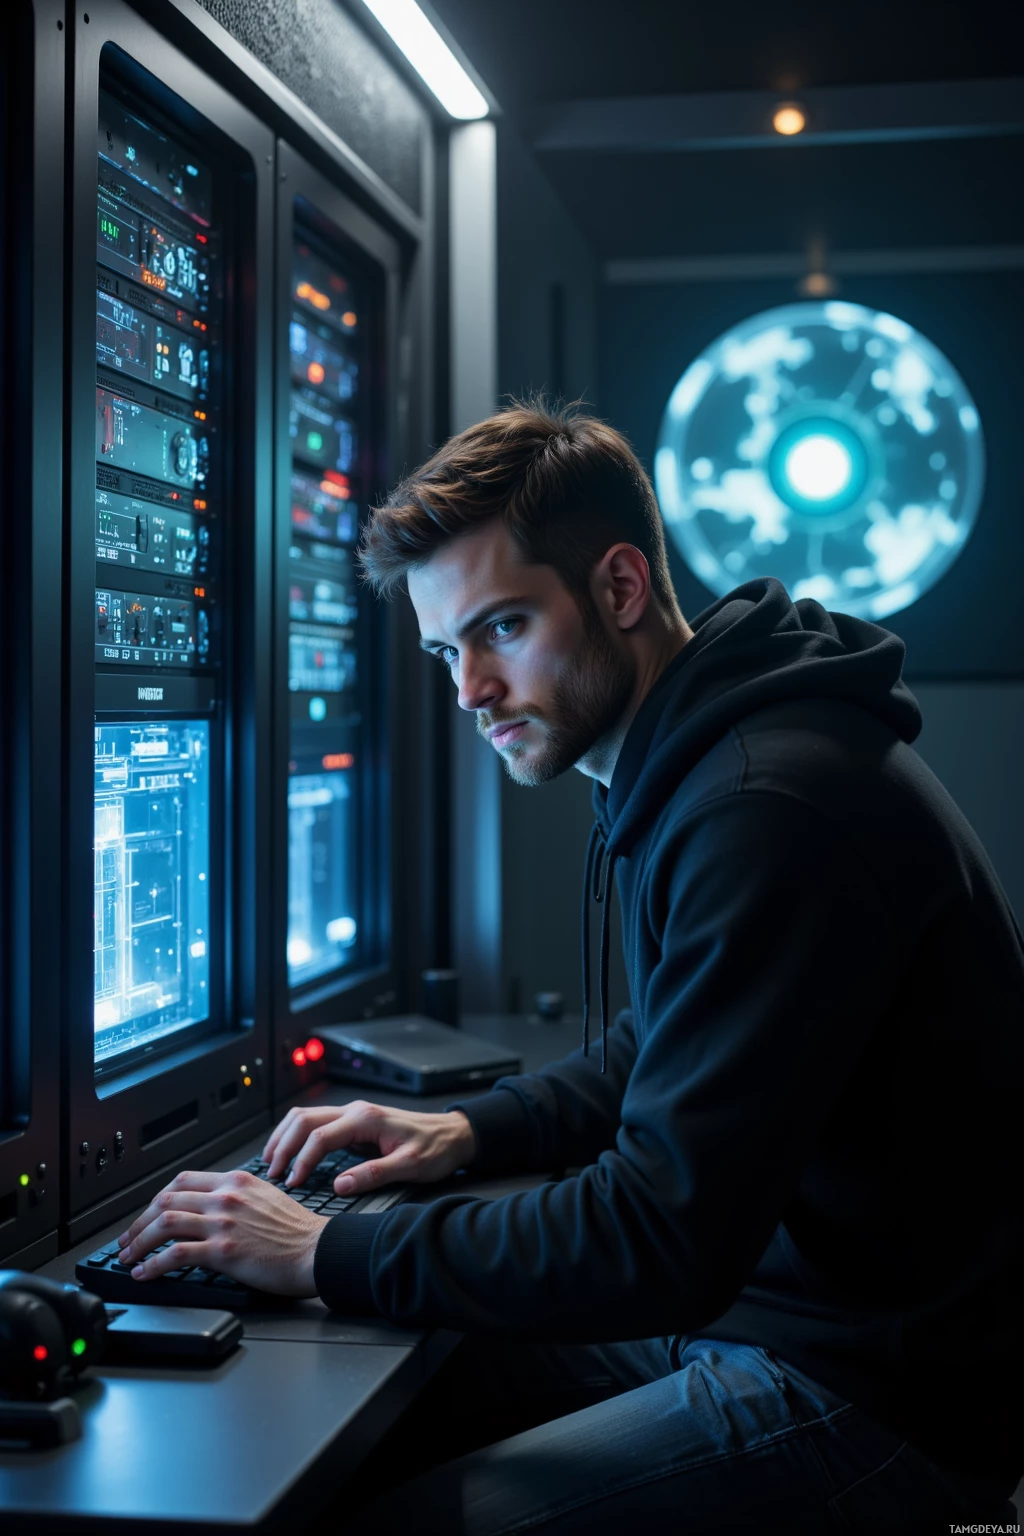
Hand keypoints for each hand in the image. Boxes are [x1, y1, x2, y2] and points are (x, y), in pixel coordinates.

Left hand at [116, 1170, 325, 1295]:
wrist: (316, 1251)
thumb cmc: (297, 1231)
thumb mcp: (265, 1199)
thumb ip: (235, 1199)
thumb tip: (206, 1213)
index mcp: (236, 1181)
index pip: (183, 1181)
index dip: (157, 1198)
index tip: (148, 1215)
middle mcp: (226, 1197)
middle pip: (166, 1199)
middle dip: (140, 1221)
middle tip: (128, 1239)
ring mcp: (223, 1222)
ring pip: (165, 1223)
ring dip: (139, 1242)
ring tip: (128, 1257)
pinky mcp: (223, 1250)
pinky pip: (175, 1255)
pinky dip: (152, 1264)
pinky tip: (144, 1273)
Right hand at [263, 1101, 476, 1194]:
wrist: (453, 1135)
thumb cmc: (435, 1148)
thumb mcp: (410, 1166)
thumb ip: (374, 1174)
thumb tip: (341, 1185)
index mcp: (365, 1119)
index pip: (320, 1136)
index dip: (302, 1160)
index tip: (293, 1183)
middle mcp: (355, 1112)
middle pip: (304, 1120)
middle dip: (283, 1145)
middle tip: (271, 1173)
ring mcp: (352, 1115)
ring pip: (306, 1116)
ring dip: (285, 1136)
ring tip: (271, 1161)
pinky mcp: (353, 1123)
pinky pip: (316, 1123)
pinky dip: (297, 1136)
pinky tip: (290, 1152)